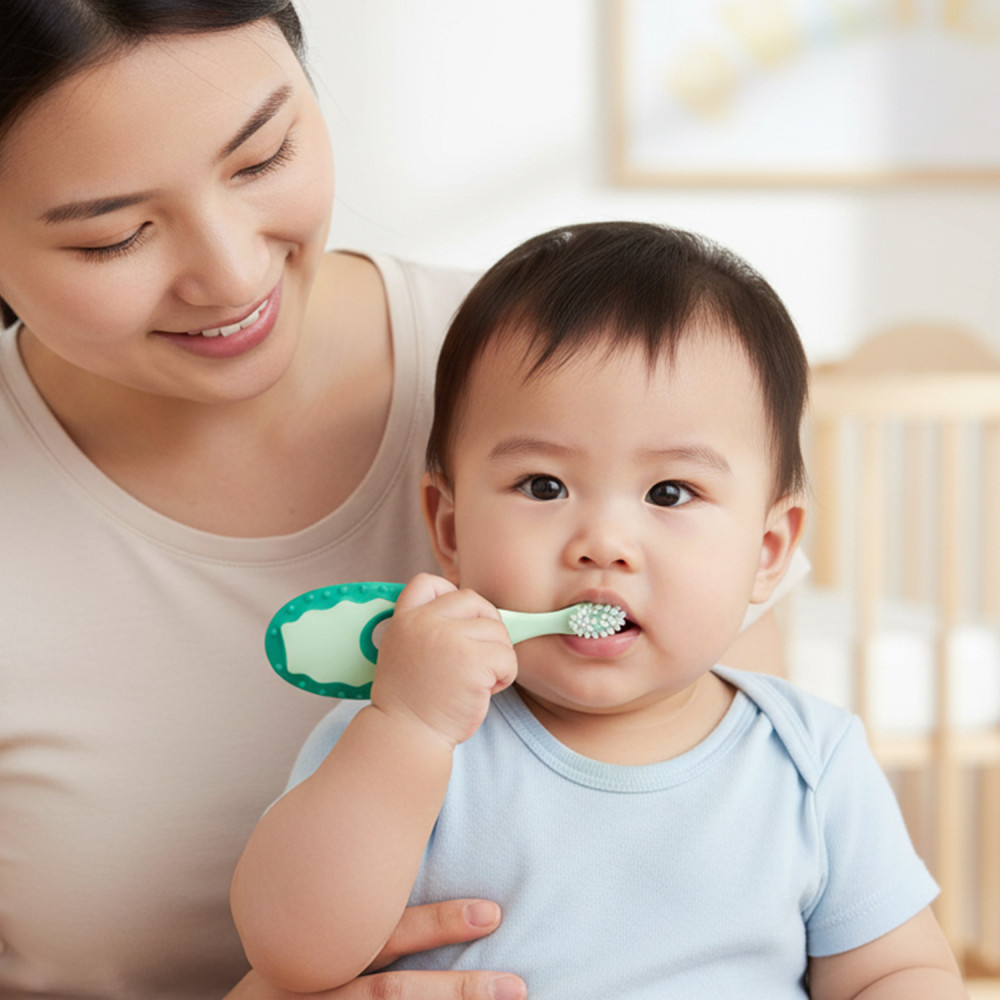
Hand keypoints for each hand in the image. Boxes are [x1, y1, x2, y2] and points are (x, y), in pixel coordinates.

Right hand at [226, 899, 525, 998]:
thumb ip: (344, 900)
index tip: (492, 913)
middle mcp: (325, 986)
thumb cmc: (279, 965)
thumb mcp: (298, 929)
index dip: (438, 924)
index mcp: (322, 948)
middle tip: (516, 985)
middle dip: (459, 989)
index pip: (385, 933)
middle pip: (395, 993)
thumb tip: (393, 861)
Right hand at [372, 574, 517, 746]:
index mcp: (405, 619)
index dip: (449, 595)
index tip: (456, 624)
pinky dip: (505, 675)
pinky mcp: (473, 662)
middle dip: (486, 626)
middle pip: (475, 602)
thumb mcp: (404, 652)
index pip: (428, 582)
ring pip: (497, 631)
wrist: (408, 736)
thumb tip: (474, 615)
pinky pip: (508, 657)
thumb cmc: (414, 701)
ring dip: (497, 656)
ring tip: (478, 680)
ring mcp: (449, 640)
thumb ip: (427, 628)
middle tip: (480, 655)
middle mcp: (425, 623)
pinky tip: (484, 691)